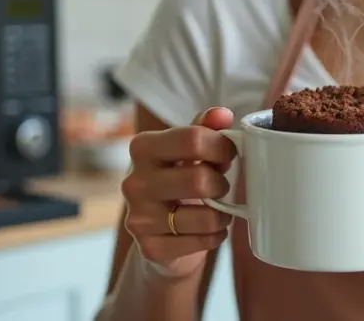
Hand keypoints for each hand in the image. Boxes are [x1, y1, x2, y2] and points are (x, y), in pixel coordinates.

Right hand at [121, 107, 237, 279]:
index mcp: (143, 148)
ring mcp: (139, 218)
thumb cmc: (180, 180)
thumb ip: (205, 128)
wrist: (160, 231)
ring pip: (205, 217)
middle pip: (199, 179)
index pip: (193, 138)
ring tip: (218, 211)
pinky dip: (215, 237)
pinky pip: (202, 242)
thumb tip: (222, 115)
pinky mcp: (150, 248)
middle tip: (220, 186)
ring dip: (222, 215)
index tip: (228, 154)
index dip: (222, 146)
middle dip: (221, 184)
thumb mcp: (190, 150)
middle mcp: (134, 182)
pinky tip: (210, 231)